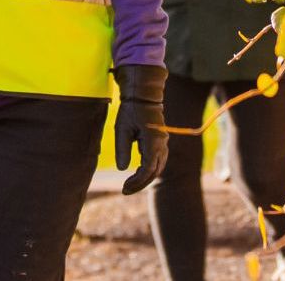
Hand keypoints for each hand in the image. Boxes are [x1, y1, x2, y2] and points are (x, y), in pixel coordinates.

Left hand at [114, 64, 168, 194]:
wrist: (144, 95)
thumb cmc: (131, 109)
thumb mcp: (121, 128)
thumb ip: (122, 149)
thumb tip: (122, 169)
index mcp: (153, 141)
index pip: (148, 169)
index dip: (137, 181)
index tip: (124, 188)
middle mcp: (162, 144)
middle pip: (154, 172)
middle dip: (140, 184)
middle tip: (125, 190)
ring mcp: (163, 143)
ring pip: (158, 168)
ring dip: (145, 179)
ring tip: (129, 186)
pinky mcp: (160, 142)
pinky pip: (157, 161)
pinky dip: (148, 171)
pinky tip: (137, 175)